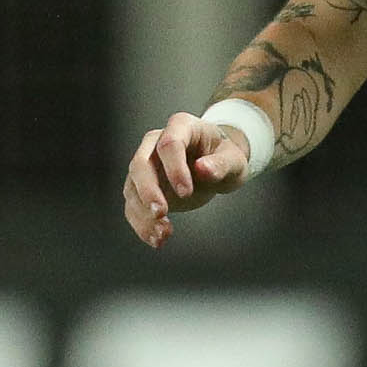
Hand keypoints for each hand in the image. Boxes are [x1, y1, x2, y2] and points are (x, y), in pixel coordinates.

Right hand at [122, 113, 250, 246]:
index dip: (174, 168)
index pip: (169, 144)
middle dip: (147, 191)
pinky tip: (157, 239)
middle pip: (139, 164)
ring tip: (164, 234)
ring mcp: (145, 166)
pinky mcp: (141, 189)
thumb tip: (202, 169)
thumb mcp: (233, 160)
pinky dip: (142, 225)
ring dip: (144, 214)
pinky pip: (133, 207)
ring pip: (132, 189)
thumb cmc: (224, 156)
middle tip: (161, 214)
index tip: (187, 192)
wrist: (215, 165)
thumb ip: (220, 164)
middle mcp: (155, 144)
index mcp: (180, 127)